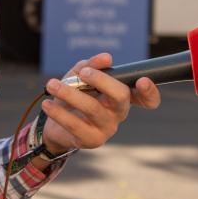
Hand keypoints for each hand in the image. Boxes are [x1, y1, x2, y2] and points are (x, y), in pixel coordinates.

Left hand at [40, 52, 160, 153]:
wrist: (54, 124)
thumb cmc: (73, 95)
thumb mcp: (79, 76)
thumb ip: (91, 65)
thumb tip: (106, 58)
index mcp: (122, 95)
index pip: (146, 97)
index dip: (150, 91)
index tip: (142, 80)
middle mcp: (119, 111)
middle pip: (121, 95)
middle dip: (102, 80)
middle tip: (82, 73)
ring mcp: (108, 127)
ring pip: (93, 108)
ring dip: (70, 94)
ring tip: (52, 85)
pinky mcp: (92, 140)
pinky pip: (75, 125)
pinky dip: (59, 112)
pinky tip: (47, 104)